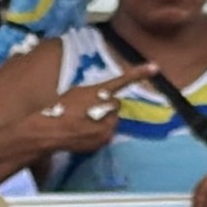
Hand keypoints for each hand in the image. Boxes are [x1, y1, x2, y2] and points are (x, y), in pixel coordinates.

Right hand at [26, 70, 155, 156]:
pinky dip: (98, 133)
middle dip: (106, 108)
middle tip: (87, 111)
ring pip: (111, 121)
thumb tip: (101, 99)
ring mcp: (109, 126)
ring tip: (83, 123)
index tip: (155, 67)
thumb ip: (94, 93)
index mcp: (101, 92)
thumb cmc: (59, 108)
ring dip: (102, 121)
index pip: (123, 81)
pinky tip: (83, 132)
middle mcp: (109, 108)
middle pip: (115, 106)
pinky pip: (106, 134)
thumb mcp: (77, 92)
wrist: (51, 130)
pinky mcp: (105, 140)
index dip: (140, 73)